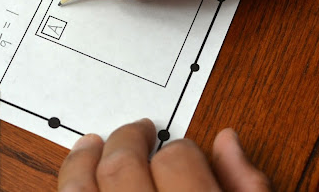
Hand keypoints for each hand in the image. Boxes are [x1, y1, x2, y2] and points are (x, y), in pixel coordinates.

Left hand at [57, 119, 270, 191]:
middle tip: (138, 132)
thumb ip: (248, 188)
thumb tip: (229, 141)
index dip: (180, 148)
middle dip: (129, 140)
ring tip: (91, 144)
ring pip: (81, 188)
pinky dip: (70, 184)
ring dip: (84, 159)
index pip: (178, 161)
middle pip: (123, 166)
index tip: (180, 151)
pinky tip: (77, 175)